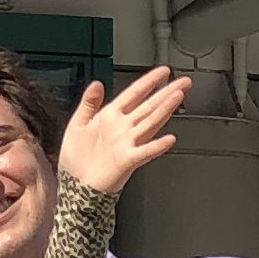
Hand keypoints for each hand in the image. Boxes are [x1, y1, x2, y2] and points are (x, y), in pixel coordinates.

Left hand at [58, 67, 189, 201]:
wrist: (75, 186)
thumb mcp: (77, 124)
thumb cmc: (76, 159)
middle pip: (149, 106)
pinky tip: (169, 139)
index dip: (149, 81)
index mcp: (111, 117)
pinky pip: (145, 151)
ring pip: (150, 123)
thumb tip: (96, 84)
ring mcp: (127, 143)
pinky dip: (157, 146)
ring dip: (165, 110)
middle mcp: (123, 128)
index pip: (134, 94)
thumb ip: (88, 103)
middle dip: (166, 93)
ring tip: (178, 96)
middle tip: (183, 82)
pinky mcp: (127, 160)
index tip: (163, 71)